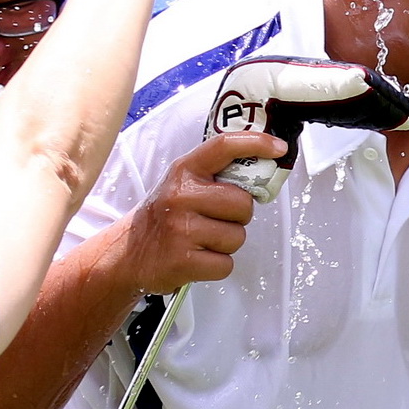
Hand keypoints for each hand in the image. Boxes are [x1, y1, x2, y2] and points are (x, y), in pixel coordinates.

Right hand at [115, 133, 282, 293]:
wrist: (128, 253)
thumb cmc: (164, 217)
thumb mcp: (182, 184)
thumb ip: (215, 176)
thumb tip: (261, 173)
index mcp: (185, 171)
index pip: (225, 147)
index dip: (257, 143)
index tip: (279, 149)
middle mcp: (182, 195)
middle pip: (243, 204)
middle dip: (237, 216)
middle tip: (213, 220)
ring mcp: (181, 228)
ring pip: (237, 237)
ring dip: (226, 243)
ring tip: (202, 240)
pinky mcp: (183, 260)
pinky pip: (226, 264)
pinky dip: (217, 265)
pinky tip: (197, 258)